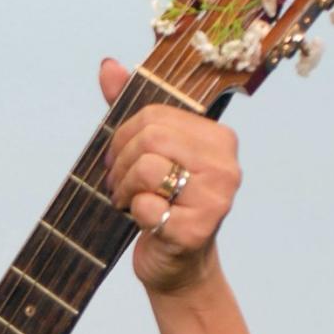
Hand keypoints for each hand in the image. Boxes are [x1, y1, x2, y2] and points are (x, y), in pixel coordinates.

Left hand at [100, 56, 241, 294]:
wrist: (178, 267)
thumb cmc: (162, 206)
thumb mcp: (148, 155)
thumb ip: (131, 111)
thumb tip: (108, 66)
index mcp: (219, 138)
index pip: (155, 115)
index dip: (123, 137)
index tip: (119, 160)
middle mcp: (225, 165)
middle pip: (150, 139)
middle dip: (120, 164)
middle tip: (118, 185)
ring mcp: (216, 199)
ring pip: (146, 169)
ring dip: (122, 189)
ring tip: (126, 202)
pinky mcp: (196, 230)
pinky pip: (145, 206)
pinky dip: (133, 215)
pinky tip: (144, 222)